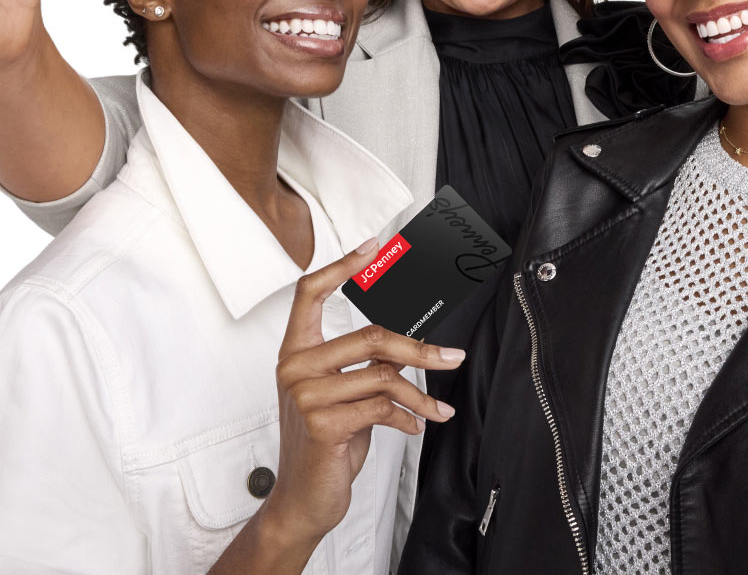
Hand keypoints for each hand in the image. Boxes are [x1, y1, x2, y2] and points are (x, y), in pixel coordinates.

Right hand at [266, 238, 464, 550]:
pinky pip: (381, 407)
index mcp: (295, 351)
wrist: (304, 499)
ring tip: (438, 410)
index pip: (309, 292)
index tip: (372, 247)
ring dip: (420, 395)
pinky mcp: (322, 423)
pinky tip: (414, 426)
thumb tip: (413, 343)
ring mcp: (305, 395)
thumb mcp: (343, 395)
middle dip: (420, 350)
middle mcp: (294, 367)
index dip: (341, 266)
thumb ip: (365, 366)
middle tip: (453, 357)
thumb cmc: (326, 443)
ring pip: (384, 376)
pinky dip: (407, 417)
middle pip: (370, 336)